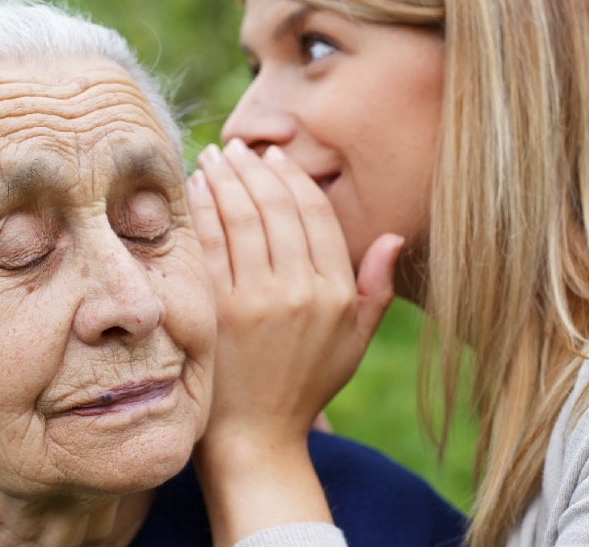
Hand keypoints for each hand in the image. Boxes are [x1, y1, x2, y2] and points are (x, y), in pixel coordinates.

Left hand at [186, 138, 402, 543]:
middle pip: (277, 208)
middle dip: (254, 169)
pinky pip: (209, 244)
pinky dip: (201, 209)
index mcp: (335, 294)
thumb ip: (375, 288)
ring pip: (242, 218)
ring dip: (225, 179)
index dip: (294, 179)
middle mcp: (300, 292)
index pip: (316, 215)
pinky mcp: (216, 310)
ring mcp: (256, 301)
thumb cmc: (304, 387)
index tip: (275, 159)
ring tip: (213, 158)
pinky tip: (194, 190)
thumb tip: (394, 237)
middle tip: (236, 150)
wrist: (255, 438)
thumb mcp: (352, 343)